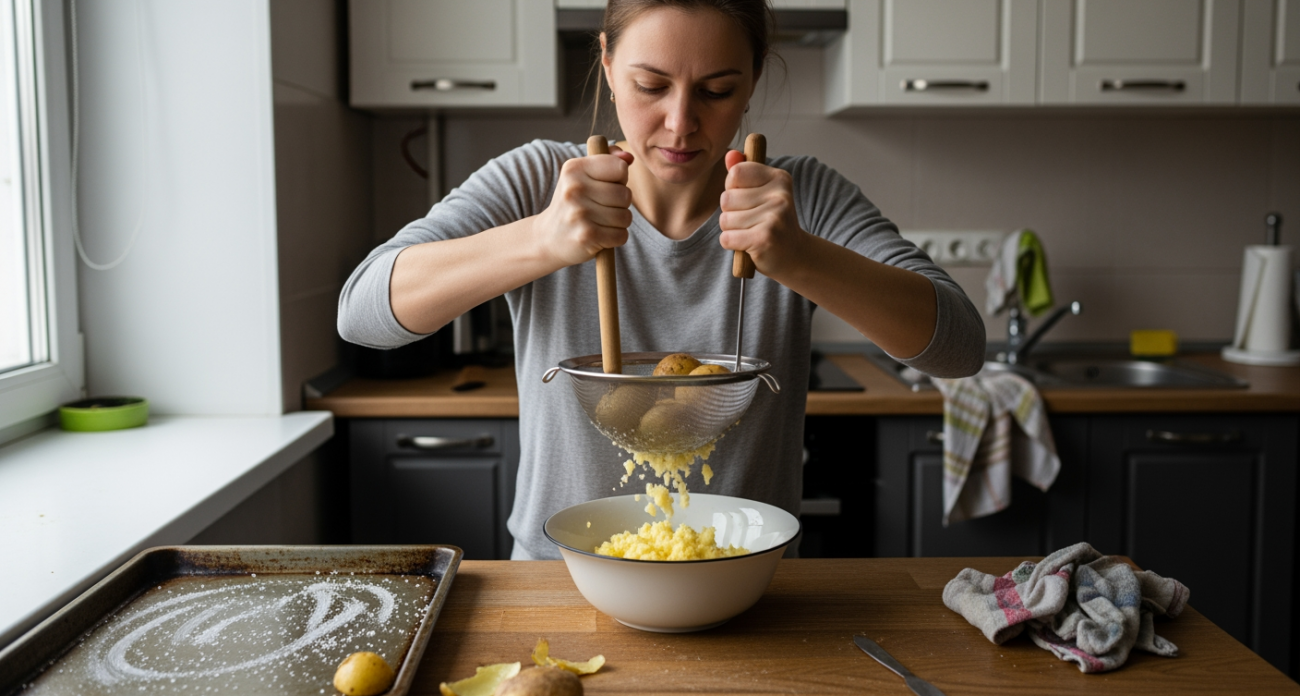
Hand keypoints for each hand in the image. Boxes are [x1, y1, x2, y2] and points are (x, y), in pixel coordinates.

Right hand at [534, 147, 634, 266]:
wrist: (548, 237)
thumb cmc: (573, 203)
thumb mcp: (583, 175)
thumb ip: (609, 160)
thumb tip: (629, 157)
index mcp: (574, 169)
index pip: (620, 167)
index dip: (619, 179)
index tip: (604, 186)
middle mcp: (575, 188)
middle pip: (625, 194)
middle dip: (620, 204)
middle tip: (601, 208)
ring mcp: (579, 213)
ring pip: (626, 216)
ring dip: (619, 223)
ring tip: (599, 222)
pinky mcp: (586, 236)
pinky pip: (621, 235)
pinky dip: (615, 238)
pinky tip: (599, 236)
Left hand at [718, 150, 805, 276]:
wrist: (794, 256)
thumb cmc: (772, 223)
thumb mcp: (761, 193)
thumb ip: (744, 172)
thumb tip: (730, 154)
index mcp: (779, 178)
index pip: (735, 174)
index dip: (732, 189)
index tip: (748, 200)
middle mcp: (780, 195)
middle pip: (726, 199)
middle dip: (731, 213)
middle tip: (752, 222)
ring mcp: (774, 217)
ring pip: (725, 220)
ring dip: (731, 231)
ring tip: (751, 233)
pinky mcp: (765, 239)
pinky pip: (727, 238)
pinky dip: (732, 244)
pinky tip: (748, 246)